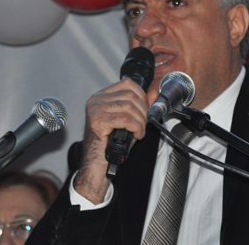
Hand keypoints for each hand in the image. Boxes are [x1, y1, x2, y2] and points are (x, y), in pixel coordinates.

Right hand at [73, 78, 150, 203]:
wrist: (97, 166)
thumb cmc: (111, 145)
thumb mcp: (129, 121)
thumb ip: (140, 106)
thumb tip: (153, 94)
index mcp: (101, 96)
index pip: (127, 84)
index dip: (142, 96)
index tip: (146, 110)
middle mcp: (96, 100)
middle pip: (130, 95)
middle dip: (143, 111)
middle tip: (144, 125)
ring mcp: (95, 110)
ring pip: (129, 107)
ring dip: (141, 121)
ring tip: (140, 131)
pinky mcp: (97, 121)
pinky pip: (125, 119)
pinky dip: (136, 127)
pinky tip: (136, 135)